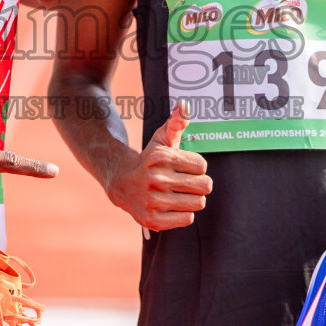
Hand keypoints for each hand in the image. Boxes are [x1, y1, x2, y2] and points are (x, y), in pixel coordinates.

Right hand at [107, 100, 211, 230]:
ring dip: (192, 199)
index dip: (196, 166)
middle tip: (186, 182)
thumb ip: (177, 122)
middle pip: (205, 186)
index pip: (202, 166)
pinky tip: (171, 205)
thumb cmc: (150, 159)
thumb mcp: (162, 138)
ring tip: (178, 193)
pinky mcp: (153, 219)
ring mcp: (153, 201)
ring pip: (198, 203)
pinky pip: (188, 219)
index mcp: (161, 157)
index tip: (183, 166)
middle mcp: (156, 179)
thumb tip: (185, 105)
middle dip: (199, 183)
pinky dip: (183, 213)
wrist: (121, 182)